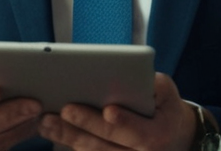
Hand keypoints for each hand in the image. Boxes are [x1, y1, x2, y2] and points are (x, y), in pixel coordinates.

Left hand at [38, 72, 195, 150]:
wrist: (173, 140)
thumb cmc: (165, 110)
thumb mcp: (168, 94)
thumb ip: (154, 86)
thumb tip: (134, 76)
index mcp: (158, 135)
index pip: (140, 132)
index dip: (125, 122)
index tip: (108, 110)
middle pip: (108, 144)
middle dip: (84, 127)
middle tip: (63, 110)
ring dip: (67, 138)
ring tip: (47, 122)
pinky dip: (70, 144)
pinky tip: (53, 131)